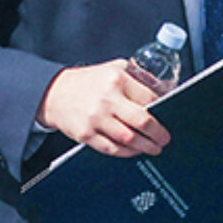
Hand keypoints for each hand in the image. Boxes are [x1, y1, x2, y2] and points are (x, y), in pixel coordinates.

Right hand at [36, 60, 170, 157]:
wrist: (55, 93)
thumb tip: (165, 90)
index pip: (149, 99)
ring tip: (154, 148)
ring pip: (129, 139)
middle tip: (165, 139)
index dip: (163, 110)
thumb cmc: (88, 82)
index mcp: (117, 80)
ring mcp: (96, 119)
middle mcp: (107, 99)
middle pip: (143, 121)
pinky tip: (135, 151)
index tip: (168, 117)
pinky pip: (112, 149)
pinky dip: (127, 153)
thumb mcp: (114, 69)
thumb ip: (138, 77)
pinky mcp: (86, 134)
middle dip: (159, 134)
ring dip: (146, 147)